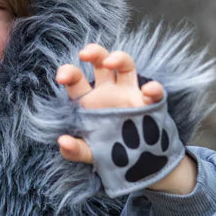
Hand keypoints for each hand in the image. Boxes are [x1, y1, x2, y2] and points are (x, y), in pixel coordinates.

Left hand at [55, 44, 163, 162]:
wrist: (135, 162)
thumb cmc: (107, 151)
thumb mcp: (88, 153)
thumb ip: (74, 150)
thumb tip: (62, 141)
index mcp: (88, 100)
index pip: (76, 80)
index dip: (68, 73)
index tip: (61, 77)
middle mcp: (108, 91)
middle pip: (100, 63)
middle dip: (93, 53)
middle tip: (84, 54)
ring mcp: (128, 94)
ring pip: (125, 65)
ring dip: (119, 58)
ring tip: (110, 62)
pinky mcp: (148, 104)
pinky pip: (154, 92)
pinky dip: (153, 89)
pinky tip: (148, 91)